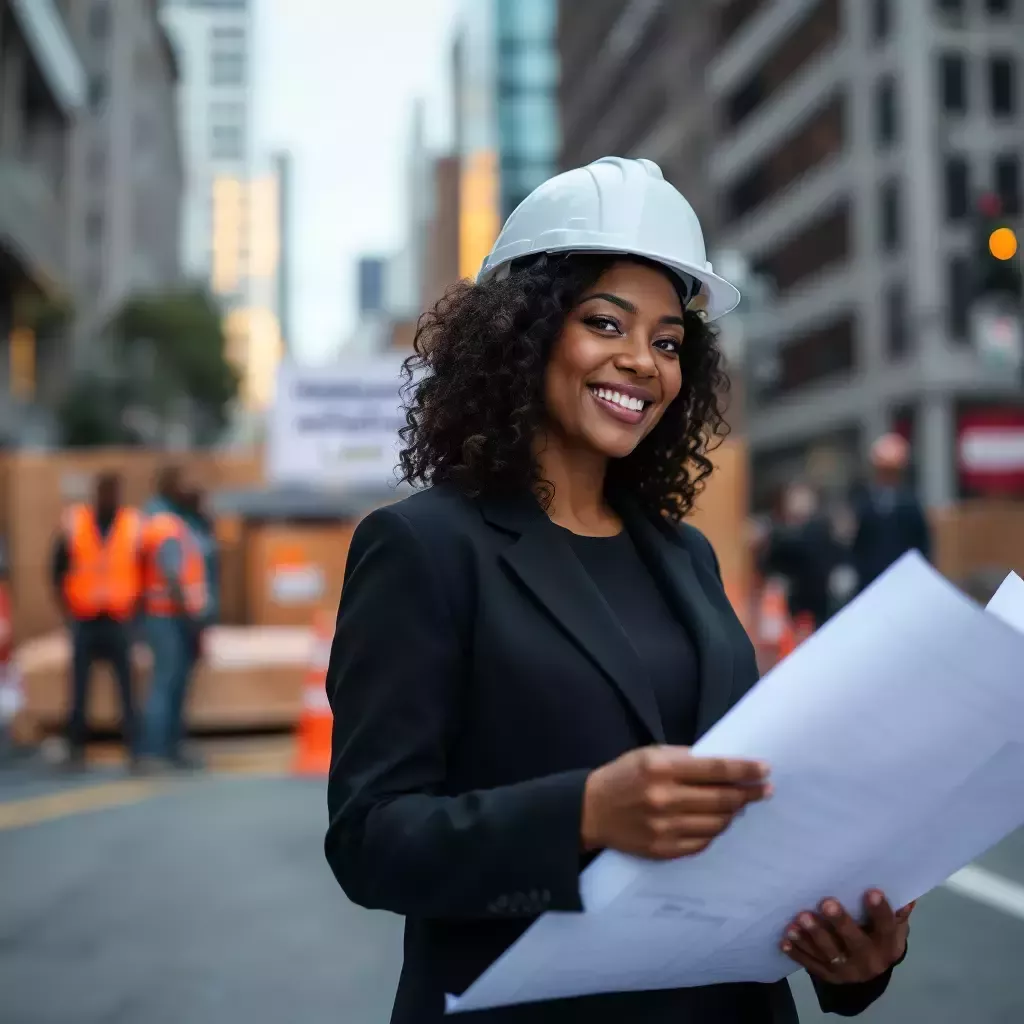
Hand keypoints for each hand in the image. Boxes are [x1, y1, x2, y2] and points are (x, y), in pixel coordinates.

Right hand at [581, 745, 771, 859]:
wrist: (591, 810)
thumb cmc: (624, 776)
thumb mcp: (649, 754)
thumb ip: (684, 758)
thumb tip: (724, 766)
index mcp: (661, 768)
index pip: (715, 769)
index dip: (744, 769)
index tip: (765, 769)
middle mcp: (665, 798)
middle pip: (722, 799)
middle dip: (748, 793)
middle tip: (764, 790)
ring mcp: (665, 827)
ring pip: (717, 823)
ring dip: (733, 813)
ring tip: (739, 804)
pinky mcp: (663, 849)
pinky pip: (702, 843)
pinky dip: (714, 831)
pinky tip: (716, 821)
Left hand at [781, 891, 913, 983]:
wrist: (870, 972)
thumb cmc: (880, 937)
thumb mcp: (894, 927)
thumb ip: (897, 911)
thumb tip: (906, 894)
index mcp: (888, 946)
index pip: (887, 928)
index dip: (880, 911)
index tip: (871, 891)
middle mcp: (869, 961)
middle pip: (855, 942)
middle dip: (840, 923)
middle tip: (825, 903)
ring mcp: (847, 971)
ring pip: (829, 953)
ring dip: (812, 936)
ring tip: (799, 918)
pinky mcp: (829, 976)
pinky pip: (811, 964)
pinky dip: (798, 952)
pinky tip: (785, 939)